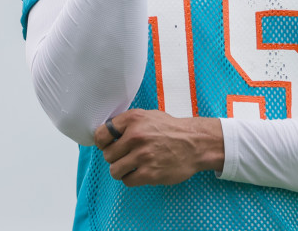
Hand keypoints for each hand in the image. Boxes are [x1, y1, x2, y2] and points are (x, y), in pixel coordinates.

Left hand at [94, 109, 223, 186]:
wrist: (196, 143)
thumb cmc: (171, 130)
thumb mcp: (149, 116)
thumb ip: (127, 123)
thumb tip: (106, 134)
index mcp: (134, 119)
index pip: (101, 134)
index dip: (103, 142)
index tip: (109, 145)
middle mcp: (136, 136)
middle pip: (107, 155)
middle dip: (116, 157)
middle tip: (128, 155)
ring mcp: (143, 156)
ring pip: (114, 170)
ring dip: (122, 170)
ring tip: (133, 165)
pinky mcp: (149, 173)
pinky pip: (127, 180)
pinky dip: (132, 178)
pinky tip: (142, 171)